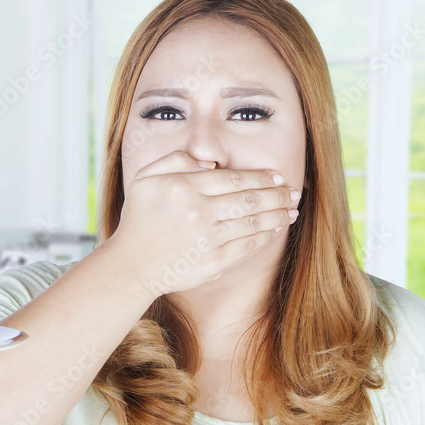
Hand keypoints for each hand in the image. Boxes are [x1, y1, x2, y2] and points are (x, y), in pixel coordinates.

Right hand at [105, 150, 299, 296]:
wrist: (131, 264)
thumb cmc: (138, 218)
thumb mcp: (146, 178)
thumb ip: (176, 159)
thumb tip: (210, 161)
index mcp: (185, 187)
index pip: (234, 178)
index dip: (261, 177)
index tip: (277, 177)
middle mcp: (199, 212)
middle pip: (250, 199)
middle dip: (277, 194)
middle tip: (293, 192)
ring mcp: (208, 239)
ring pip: (253, 222)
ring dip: (278, 214)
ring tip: (292, 210)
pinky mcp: (213, 262)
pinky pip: (247, 246)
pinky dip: (265, 235)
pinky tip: (276, 228)